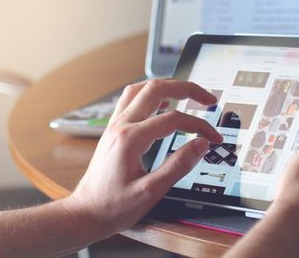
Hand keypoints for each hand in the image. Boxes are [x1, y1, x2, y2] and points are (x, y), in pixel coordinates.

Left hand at [69, 79, 222, 239]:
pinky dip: (151, 94)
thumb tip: (200, 145)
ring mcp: (115, 124)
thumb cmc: (113, 206)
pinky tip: (162, 103)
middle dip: (186, 88)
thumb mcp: (150, 192)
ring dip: (167, 86)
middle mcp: (121, 125)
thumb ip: (178, 166)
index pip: (173, 119)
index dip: (198, 125)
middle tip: (207, 98)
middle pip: (156, 89)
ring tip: (186, 92)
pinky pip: (132, 99)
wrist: (86, 212)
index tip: (212, 137)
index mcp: (131, 139)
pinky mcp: (114, 129)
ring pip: (141, 88)